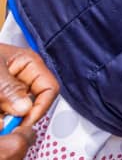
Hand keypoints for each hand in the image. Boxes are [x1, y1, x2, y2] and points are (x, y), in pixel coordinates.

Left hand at [0, 43, 58, 159]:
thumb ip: (8, 87)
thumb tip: (25, 108)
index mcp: (30, 64)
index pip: (50, 89)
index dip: (40, 108)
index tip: (24, 123)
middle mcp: (23, 78)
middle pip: (32, 104)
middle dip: (18, 116)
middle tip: (5, 122)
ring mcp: (10, 89)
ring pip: (17, 110)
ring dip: (5, 118)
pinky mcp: (1, 98)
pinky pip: (5, 111)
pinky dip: (1, 118)